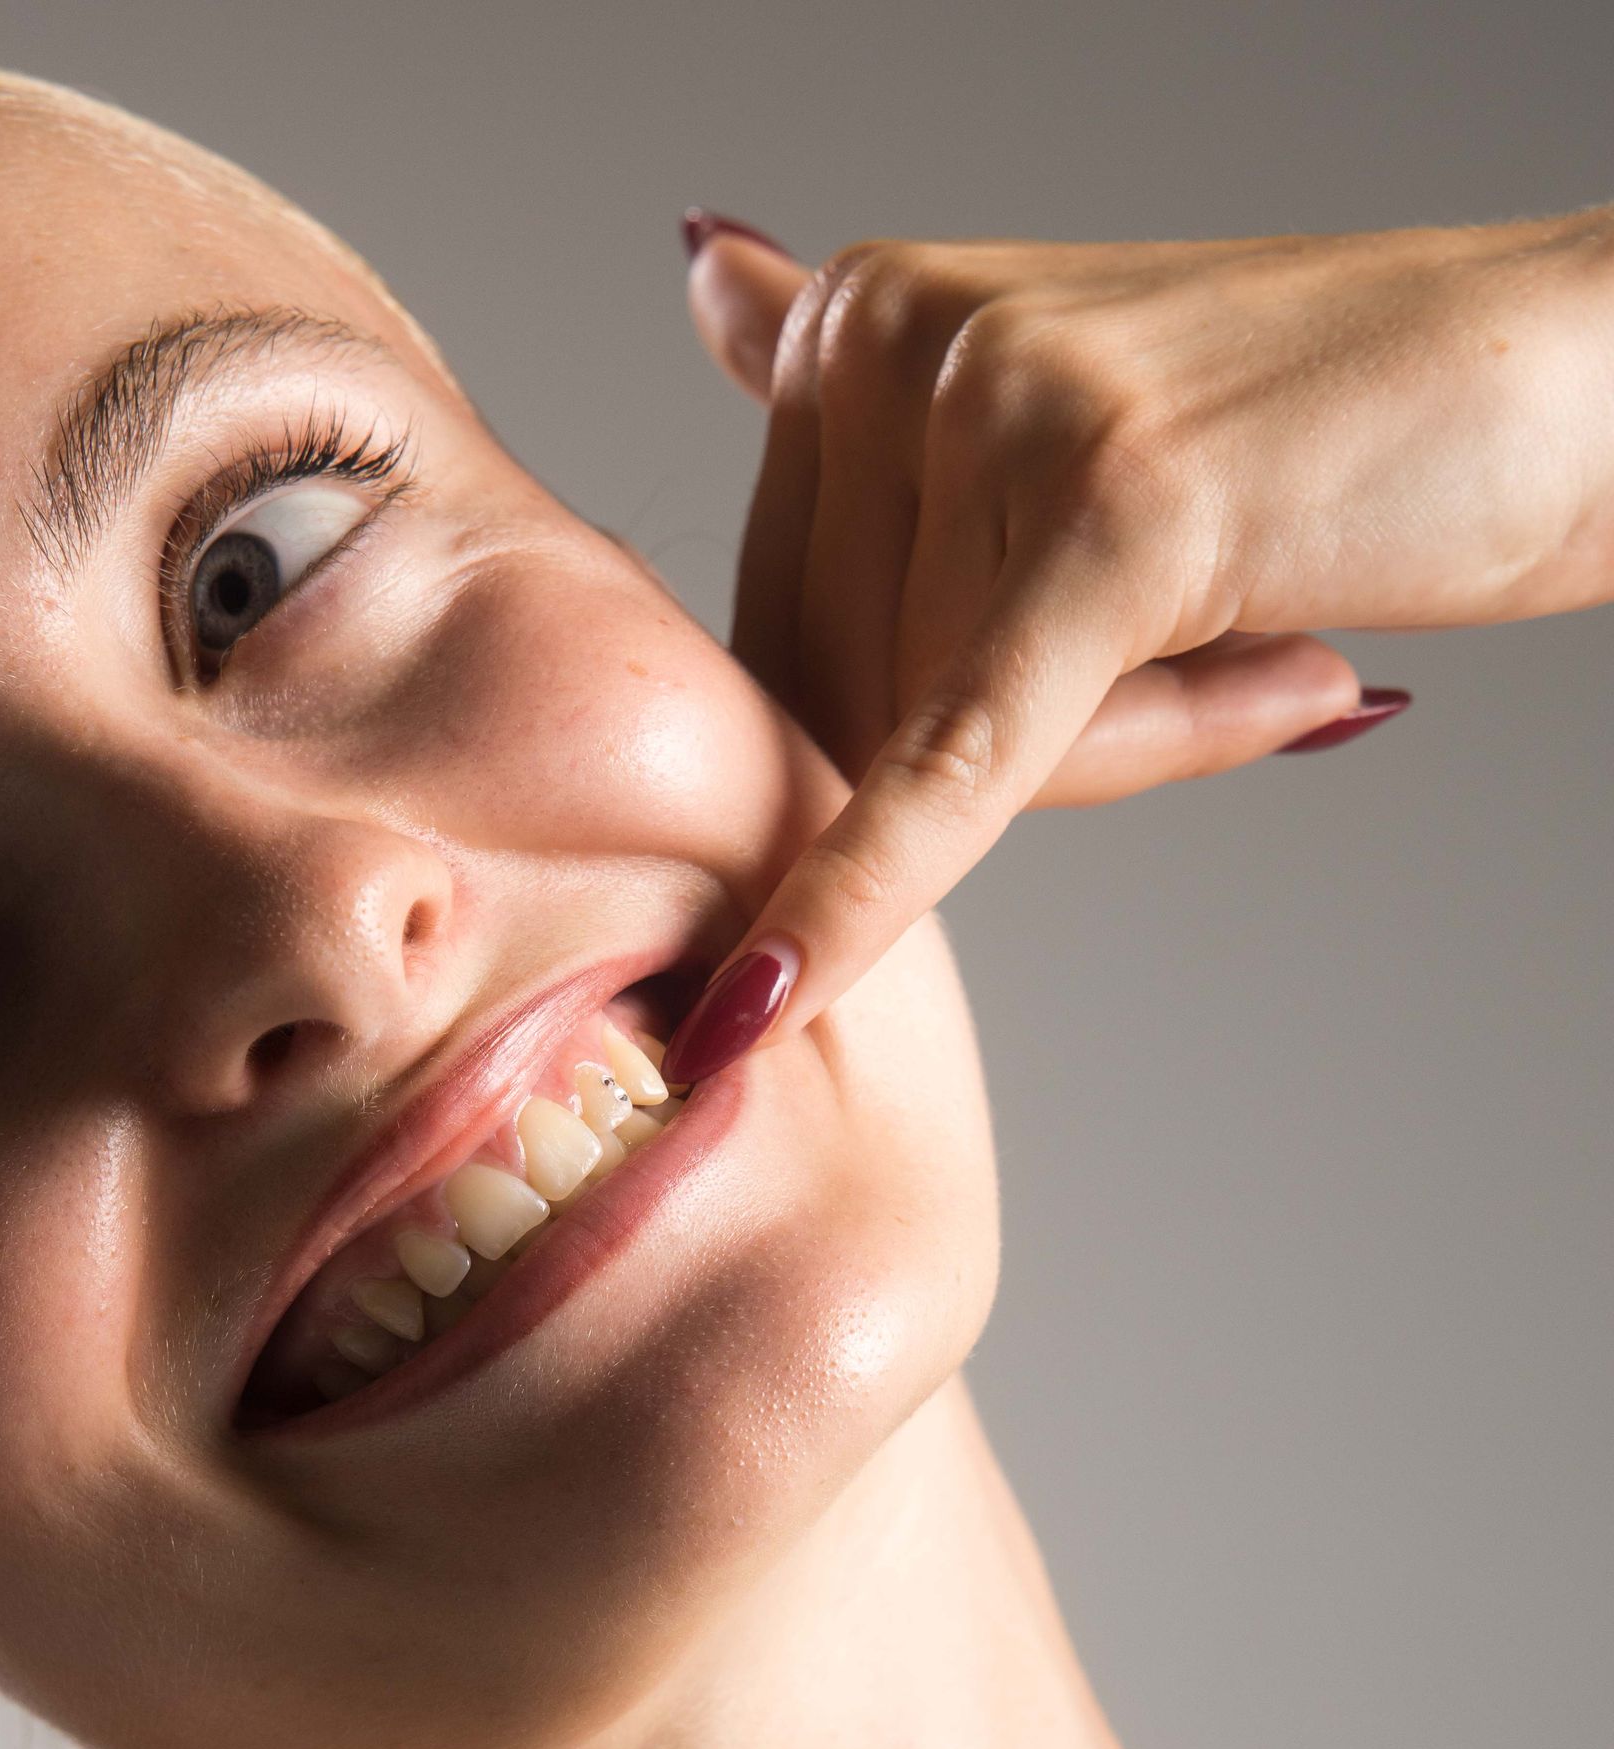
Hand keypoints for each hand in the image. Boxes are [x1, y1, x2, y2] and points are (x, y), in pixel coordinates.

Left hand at [664, 209, 1613, 1084]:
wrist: (1576, 380)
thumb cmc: (1326, 436)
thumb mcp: (1066, 417)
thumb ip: (874, 388)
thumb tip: (693, 272)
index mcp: (867, 317)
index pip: (787, 639)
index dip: (905, 737)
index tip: (1050, 709)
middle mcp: (903, 332)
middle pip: (847, 700)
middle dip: (1019, 759)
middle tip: (1220, 667)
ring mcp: (1001, 408)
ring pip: (932, 743)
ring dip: (1123, 755)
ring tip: (1274, 638)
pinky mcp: (1110, 515)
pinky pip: (960, 768)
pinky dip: (868, 898)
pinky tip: (768, 1006)